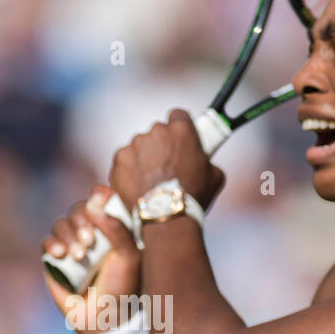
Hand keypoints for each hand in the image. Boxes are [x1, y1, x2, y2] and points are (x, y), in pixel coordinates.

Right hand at [41, 184, 140, 333]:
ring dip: (68, 235)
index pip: (102, 198)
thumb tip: (94, 203)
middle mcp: (91, 230)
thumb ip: (117, 229)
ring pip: (61, 223)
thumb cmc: (123, 286)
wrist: (104, 317)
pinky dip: (52, 244)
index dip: (99, 195)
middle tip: (90, 241)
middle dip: (82, 220)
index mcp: (112, 225)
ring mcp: (71, 243)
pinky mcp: (54, 258)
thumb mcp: (128, 257)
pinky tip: (61, 255)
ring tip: (79, 255)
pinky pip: (47, 241)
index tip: (99, 202)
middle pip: (79, 208)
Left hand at [109, 109, 224, 213]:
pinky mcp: (120, 159)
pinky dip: (128, 170)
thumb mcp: (214, 177)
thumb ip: (207, 161)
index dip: (179, 128)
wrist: (165, 218)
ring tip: (150, 181)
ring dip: (144, 158)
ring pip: (139, 146)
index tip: (179, 140)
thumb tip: (205, 162)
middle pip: (157, 132)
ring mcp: (135, 144)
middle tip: (166, 168)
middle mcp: (156, 131)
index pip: (178, 115)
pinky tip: (136, 186)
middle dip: (161, 146)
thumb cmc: (192, 197)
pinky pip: (124, 160)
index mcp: (181, 130)